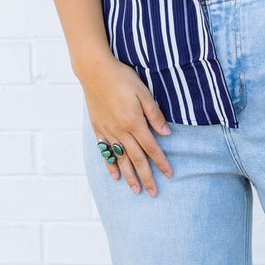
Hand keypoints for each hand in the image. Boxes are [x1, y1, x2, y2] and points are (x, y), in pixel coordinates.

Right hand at [83, 58, 172, 195]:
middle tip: (153, 193)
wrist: (94, 71)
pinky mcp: (98, 129)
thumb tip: (166, 133)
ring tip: (136, 190)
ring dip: (129, 176)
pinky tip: (115, 175)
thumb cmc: (122, 78)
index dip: (161, 162)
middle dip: (147, 177)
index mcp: (134, 123)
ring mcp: (108, 131)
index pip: (152, 148)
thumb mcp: (143, 92)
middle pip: (137, 159)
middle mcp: (120, 131)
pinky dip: (110, 164)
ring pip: (121, 159)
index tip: (170, 175)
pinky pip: (105, 151)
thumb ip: (155, 114)